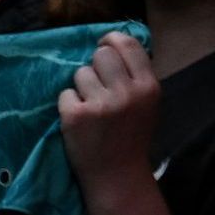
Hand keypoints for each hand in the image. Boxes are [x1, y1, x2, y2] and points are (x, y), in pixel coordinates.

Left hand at [54, 32, 158, 191]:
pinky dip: (69, 104)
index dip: (112, 39)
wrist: (117, 174)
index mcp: (149, 87)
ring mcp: (100, 104)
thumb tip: (117, 43)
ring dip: (82, 86)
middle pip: (102, 54)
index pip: (128, 45)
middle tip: (98, 83)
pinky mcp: (75, 116)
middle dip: (96, 65)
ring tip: (90, 104)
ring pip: (81, 73)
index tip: (105, 44)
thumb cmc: (132, 135)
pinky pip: (66, 94)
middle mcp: (127, 92)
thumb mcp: (148, 103)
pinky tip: (80, 118)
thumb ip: (137, 76)